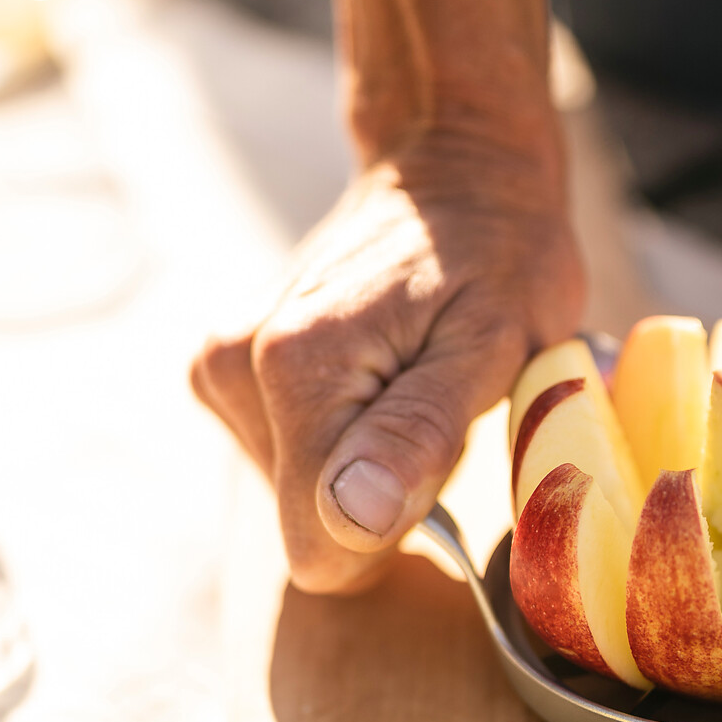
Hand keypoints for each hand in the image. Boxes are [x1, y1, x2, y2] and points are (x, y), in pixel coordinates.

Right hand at [192, 138, 582, 593]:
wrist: (454, 173)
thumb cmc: (499, 255)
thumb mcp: (495, 341)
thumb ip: (419, 433)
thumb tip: (351, 518)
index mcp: (296, 370)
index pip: (323, 548)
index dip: (394, 525)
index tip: (440, 452)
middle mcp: (235, 367)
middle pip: (311, 523)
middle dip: (385, 486)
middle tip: (436, 401)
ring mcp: (222, 368)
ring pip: (298, 496)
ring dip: (367, 461)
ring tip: (412, 378)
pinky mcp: (224, 370)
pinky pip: (287, 460)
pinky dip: (341, 437)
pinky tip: (378, 375)